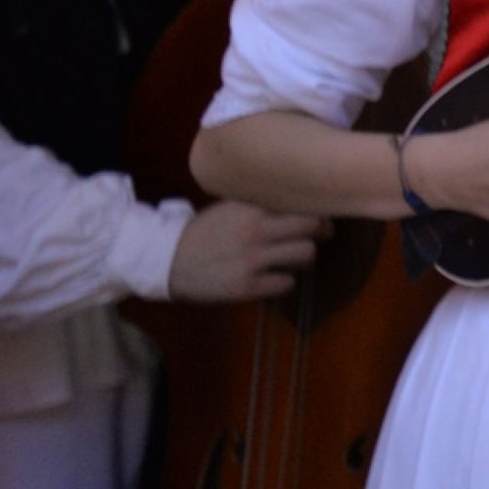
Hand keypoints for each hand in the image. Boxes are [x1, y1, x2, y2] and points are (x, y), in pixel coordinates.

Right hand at [166, 201, 323, 302]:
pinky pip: (287, 283)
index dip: (317, 210)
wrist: (166, 261)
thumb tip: (297, 202)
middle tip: (322, 235)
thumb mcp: (228, 209)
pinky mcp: (248, 286)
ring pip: (306, 254)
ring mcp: (253, 260)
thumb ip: (259, 205)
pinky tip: (274, 278)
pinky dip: (284, 281)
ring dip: (304, 257)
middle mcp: (255, 231)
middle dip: (321, 231)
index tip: (320, 216)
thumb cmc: (203, 233)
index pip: (300, 203)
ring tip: (295, 258)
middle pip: (312, 226)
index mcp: (250, 208)